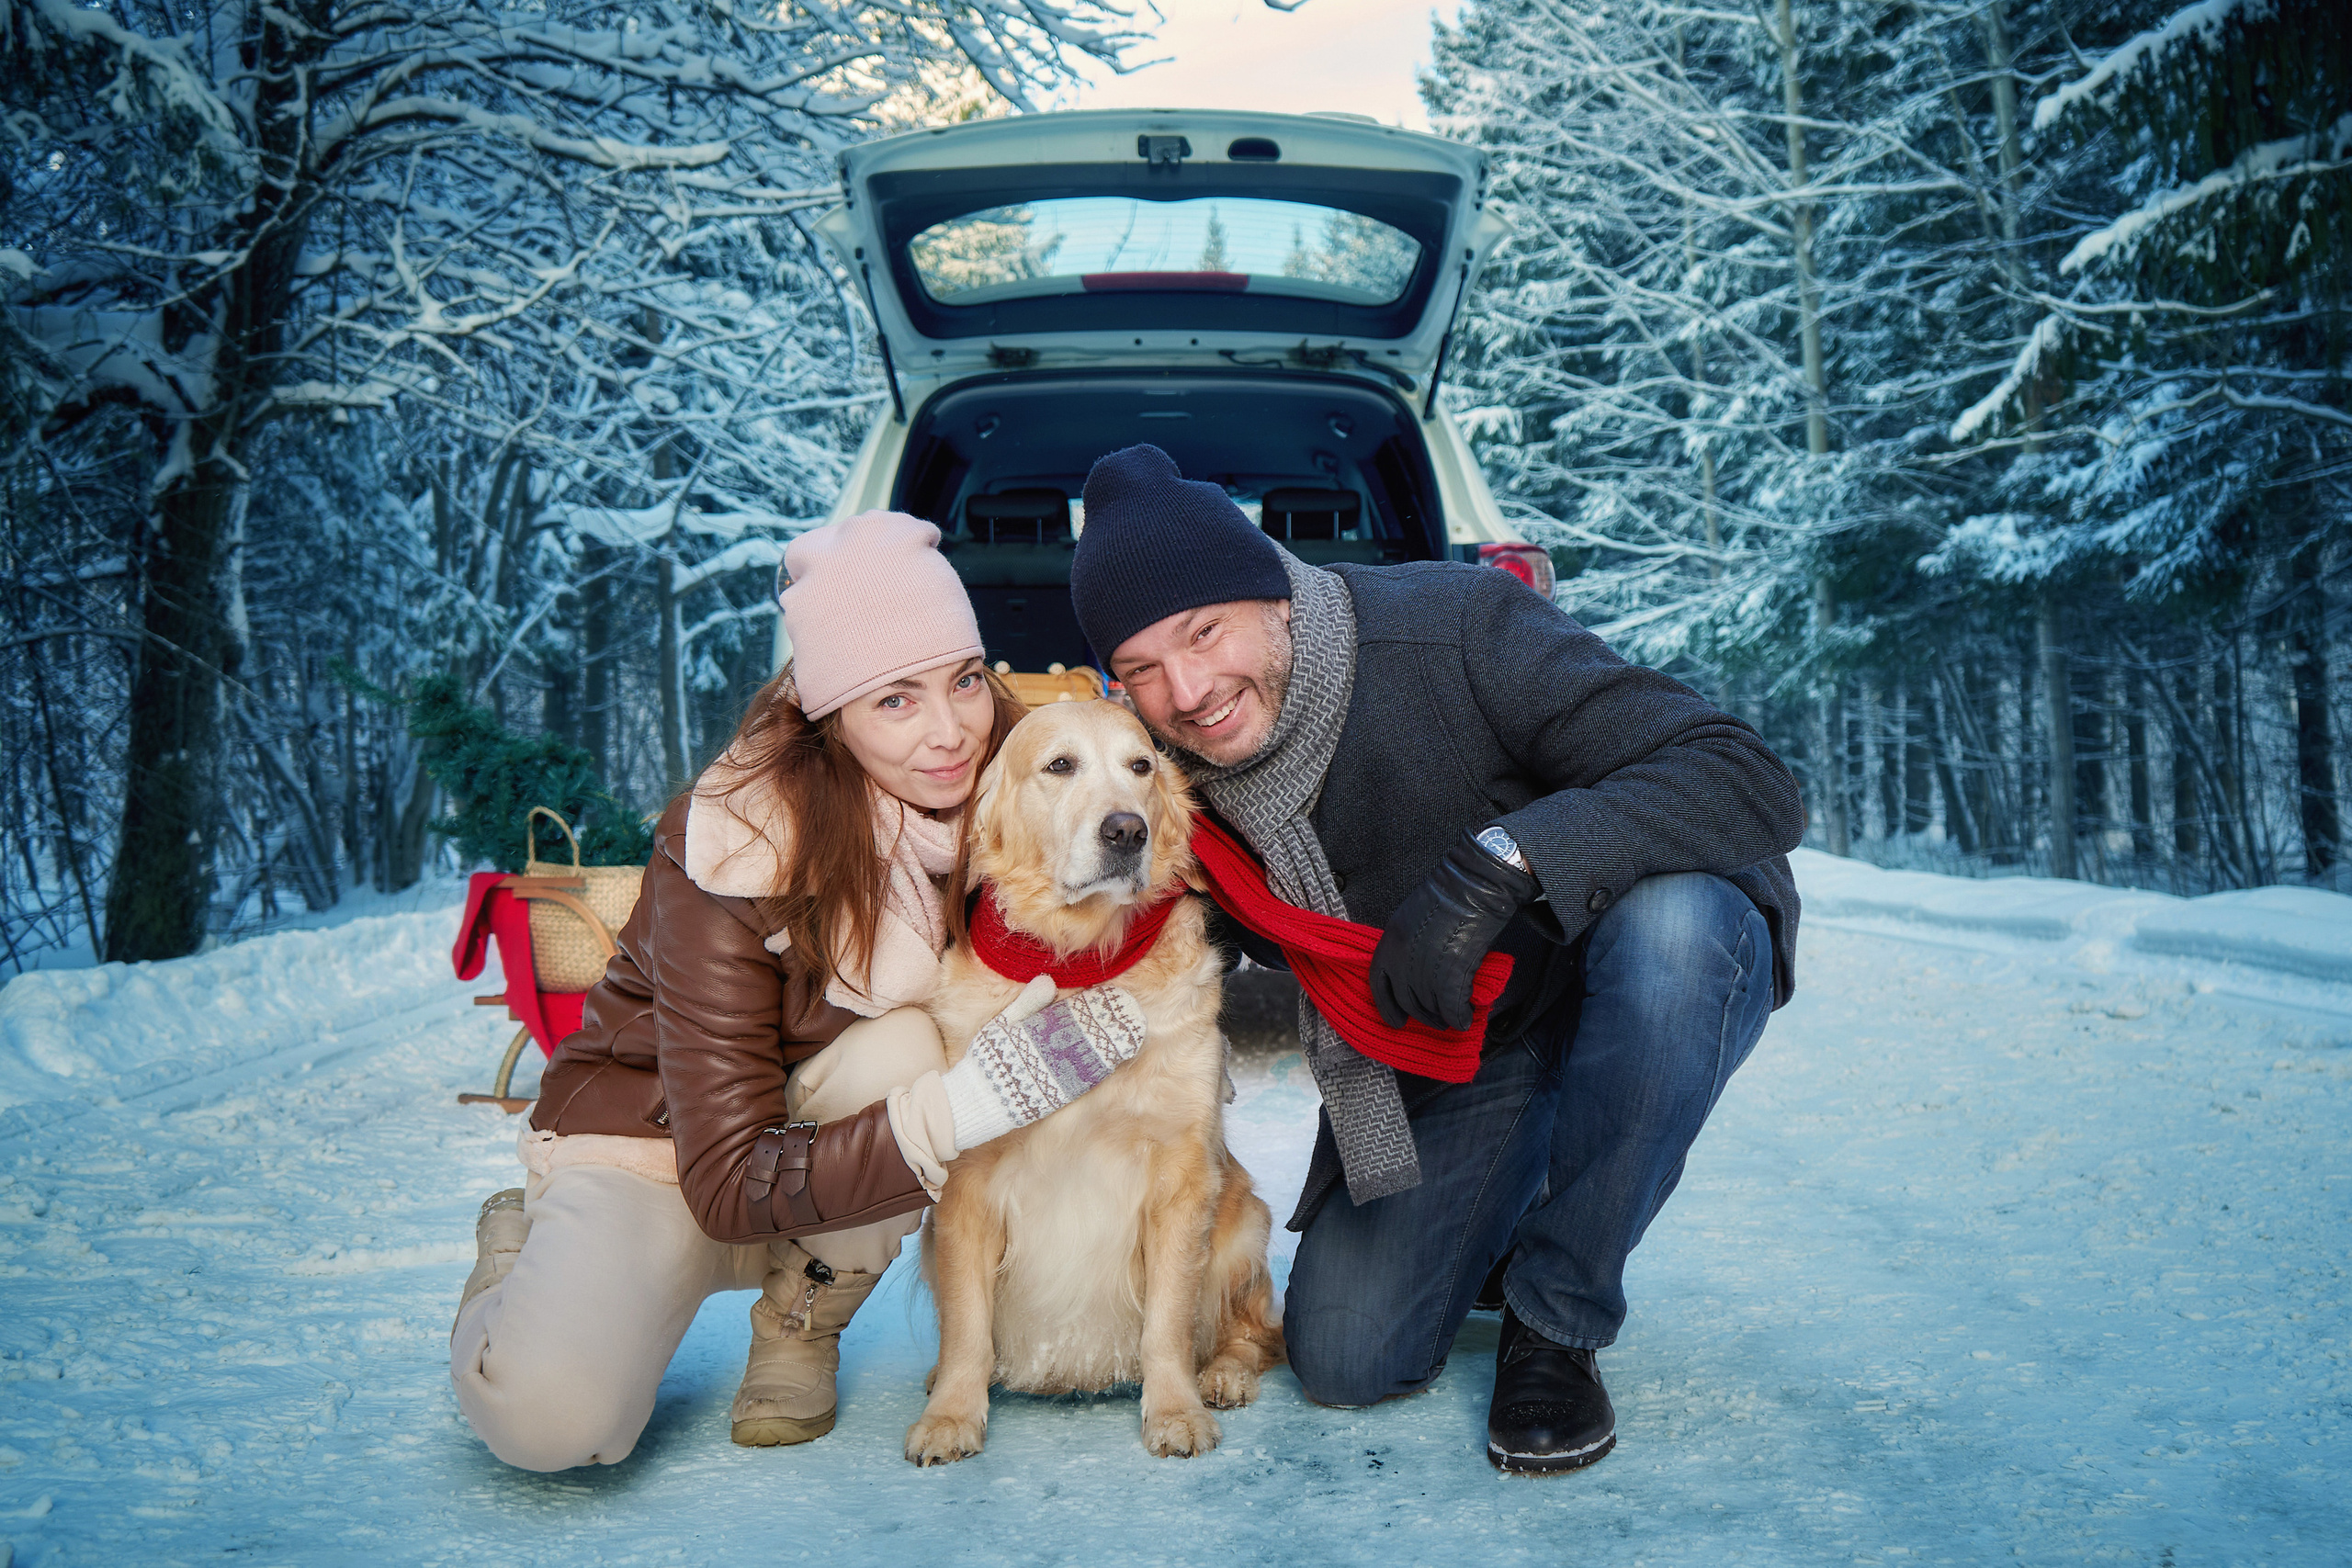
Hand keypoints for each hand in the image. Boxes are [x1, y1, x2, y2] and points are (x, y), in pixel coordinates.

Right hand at [938, 975, 1148, 1148]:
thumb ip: (1027, 1005)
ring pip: (1090, 1056)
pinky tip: (1117, 1059)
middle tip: (1132, 1011)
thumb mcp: (1001, 1026)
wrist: (977, 1102)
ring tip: (1133, 1031)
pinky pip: (1084, 1080)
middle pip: (1086, 1035)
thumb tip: (1049, 981)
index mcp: (1035, 1033)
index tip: (1112, 995)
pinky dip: (1101, 1069)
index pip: (1070, 1016)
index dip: (1093, 1006)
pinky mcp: (1058, 1096)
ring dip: (1112, 1044)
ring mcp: (1055, 1076)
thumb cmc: (986, 1061)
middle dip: (1109, 1024)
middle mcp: (1048, 1054)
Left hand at [1370, 830, 1537, 1031]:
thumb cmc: (1446, 895)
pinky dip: (1459, 1017)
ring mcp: (1426, 968)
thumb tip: (1415, 973)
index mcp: (1390, 941)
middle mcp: (1403, 958)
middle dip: (1421, 1016)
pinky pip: (1452, 1007)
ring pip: (1429, 1006)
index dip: (1387, 1006)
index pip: (1379, 984)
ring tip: (1451, 1020)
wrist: (1472, 885)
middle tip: (1433, 1021)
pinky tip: (1465, 1019)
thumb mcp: (1410, 919)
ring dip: (1441, 1018)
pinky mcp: (1451, 974)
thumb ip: (1407, 947)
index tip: (1396, 1021)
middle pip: (1407, 1000)